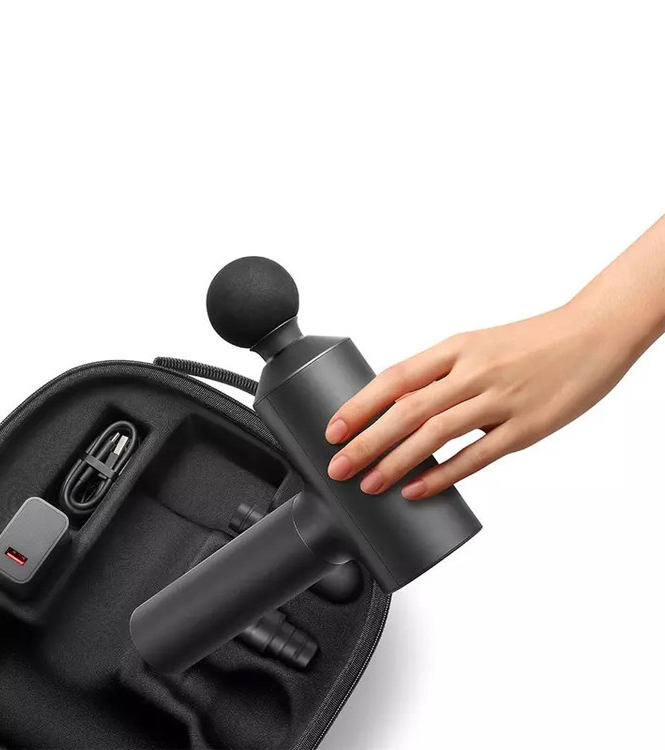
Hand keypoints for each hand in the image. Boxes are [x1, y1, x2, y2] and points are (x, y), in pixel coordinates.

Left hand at [325, 301, 637, 499]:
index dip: (360, 406)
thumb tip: (397, 407)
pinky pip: (476, 456)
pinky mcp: (526, 428)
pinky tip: (417, 490)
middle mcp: (473, 372)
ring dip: (396, 462)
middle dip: (366, 441)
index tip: (333, 430)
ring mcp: (500, 400)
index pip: (395, 377)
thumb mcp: (476, 346)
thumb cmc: (529, 343)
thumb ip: (440, 374)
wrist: (592, 334)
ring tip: (368, 483)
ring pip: (435, 435)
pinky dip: (443, 475)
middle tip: (338, 466)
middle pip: (407, 410)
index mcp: (456, 347)